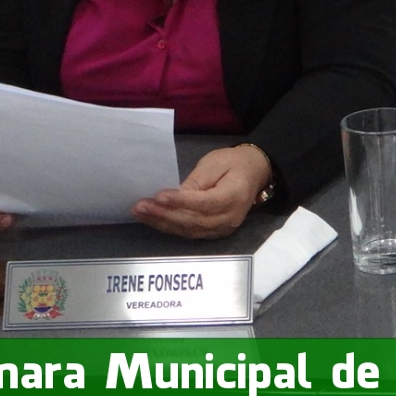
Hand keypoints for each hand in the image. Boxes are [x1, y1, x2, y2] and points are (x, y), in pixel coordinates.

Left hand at [133, 145, 272, 239]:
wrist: (255, 173)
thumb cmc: (234, 163)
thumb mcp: (215, 164)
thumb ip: (195, 182)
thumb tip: (171, 197)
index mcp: (235, 196)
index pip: (205, 203)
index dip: (181, 201)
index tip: (158, 196)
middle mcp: (230, 218)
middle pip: (193, 221)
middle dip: (164, 215)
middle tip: (140, 206)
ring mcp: (223, 229)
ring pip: (188, 230)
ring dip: (162, 223)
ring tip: (140, 213)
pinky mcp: (215, 232)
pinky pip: (190, 232)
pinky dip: (170, 227)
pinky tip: (154, 219)